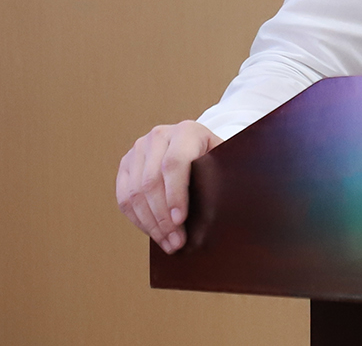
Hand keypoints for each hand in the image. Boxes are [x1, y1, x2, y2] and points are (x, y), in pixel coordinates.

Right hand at [115, 120, 215, 252]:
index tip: (180, 220)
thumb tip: (226, 206)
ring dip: (151, 224)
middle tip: (176, 241)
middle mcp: (159, 136)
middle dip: (163, 217)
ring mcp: (138, 149)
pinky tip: (153, 233)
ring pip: (135, 193)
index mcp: (186, 130)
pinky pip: (124, 198)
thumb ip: (221, 174)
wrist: (196, 145)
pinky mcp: (126, 165)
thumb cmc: (215, 157)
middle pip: (152, 182)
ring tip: (168, 242)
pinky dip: (138, 220)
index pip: (174, 164)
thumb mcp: (222, 159)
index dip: (175, 194)